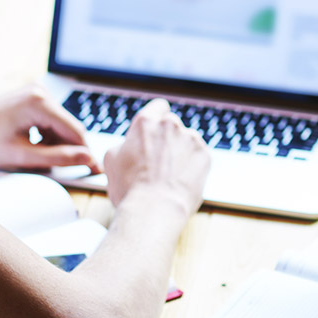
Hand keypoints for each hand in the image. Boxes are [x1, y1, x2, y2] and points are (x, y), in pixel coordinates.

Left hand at [0, 86, 98, 171]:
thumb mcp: (22, 156)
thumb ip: (58, 158)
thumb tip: (87, 159)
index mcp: (39, 102)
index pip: (75, 131)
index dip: (86, 153)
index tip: (95, 171)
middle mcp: (40, 91)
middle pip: (69, 127)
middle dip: (68, 149)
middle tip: (62, 171)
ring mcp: (34, 92)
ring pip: (59, 125)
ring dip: (54, 144)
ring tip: (34, 159)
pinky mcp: (28, 97)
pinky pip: (48, 120)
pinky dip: (45, 136)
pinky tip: (29, 147)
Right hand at [103, 99, 209, 220]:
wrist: (154, 210)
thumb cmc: (129, 188)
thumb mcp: (112, 160)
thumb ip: (124, 144)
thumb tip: (130, 146)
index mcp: (145, 121)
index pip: (158, 107)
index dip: (157, 119)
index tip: (156, 132)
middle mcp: (170, 124)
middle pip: (172, 125)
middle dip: (168, 139)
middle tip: (159, 162)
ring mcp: (190, 138)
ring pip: (187, 141)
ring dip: (181, 152)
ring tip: (170, 177)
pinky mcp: (205, 155)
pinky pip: (198, 157)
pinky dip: (193, 166)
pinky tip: (182, 181)